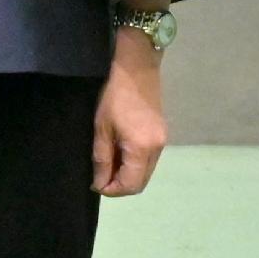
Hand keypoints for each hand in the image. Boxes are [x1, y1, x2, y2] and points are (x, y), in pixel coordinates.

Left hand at [93, 29, 167, 196]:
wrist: (136, 67)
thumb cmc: (114, 96)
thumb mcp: (102, 128)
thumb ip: (102, 159)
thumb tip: (100, 184)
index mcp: (142, 149)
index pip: (131, 185)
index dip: (112, 190)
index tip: (96, 184)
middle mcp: (157, 149)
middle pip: (141, 182)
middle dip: (120, 185)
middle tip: (100, 176)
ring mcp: (162, 141)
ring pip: (145, 171)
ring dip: (128, 174)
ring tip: (108, 164)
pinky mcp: (162, 133)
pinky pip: (149, 159)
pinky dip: (134, 162)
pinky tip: (120, 152)